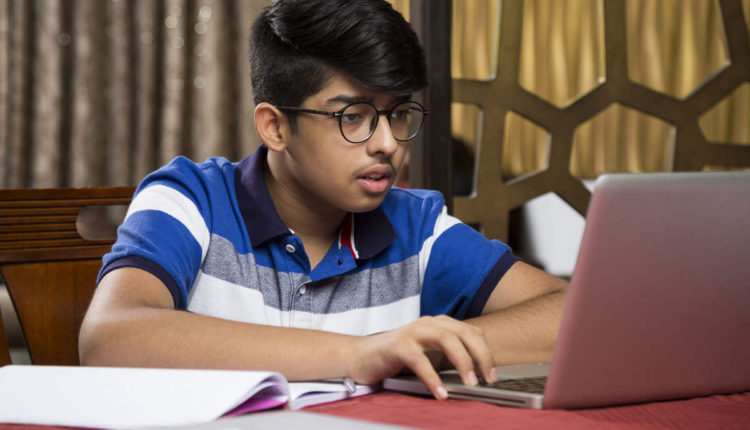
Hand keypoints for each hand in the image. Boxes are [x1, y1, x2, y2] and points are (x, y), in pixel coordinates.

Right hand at [345, 315, 498, 398]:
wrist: (359, 357)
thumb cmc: (396, 358)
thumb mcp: (428, 355)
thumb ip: (447, 358)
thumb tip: (476, 376)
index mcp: (438, 324)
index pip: (471, 332)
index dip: (486, 352)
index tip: (493, 375)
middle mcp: (428, 323)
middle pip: (463, 332)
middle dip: (481, 355)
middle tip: (488, 379)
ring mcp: (412, 332)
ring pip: (447, 339)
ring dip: (463, 361)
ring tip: (470, 384)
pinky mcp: (397, 345)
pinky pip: (420, 360)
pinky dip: (433, 378)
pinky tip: (441, 393)